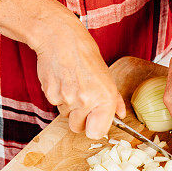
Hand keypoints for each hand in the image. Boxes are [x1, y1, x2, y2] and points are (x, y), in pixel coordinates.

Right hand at [0, 0, 124, 137]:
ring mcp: (67, 99)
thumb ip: (114, 99)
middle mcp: (86, 101)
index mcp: (105, 97)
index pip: (97, 133)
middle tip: (81, 100)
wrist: (59, 38)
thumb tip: (121, 114)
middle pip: (78, 128)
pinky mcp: (50, 95)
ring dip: (69, 106)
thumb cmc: (84, 53)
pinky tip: (62, 80)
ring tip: (72, 84)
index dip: (95, 129)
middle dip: (80, 119)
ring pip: (66, 115)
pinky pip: (55, 105)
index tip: (94, 123)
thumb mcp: (106, 75)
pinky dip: (58, 96)